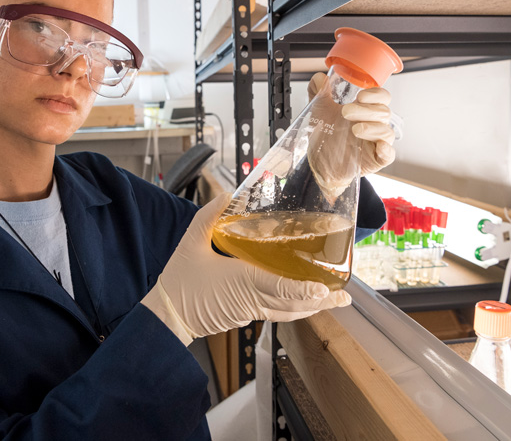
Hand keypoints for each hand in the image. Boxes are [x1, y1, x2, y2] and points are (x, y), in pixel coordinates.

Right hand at [141, 194, 351, 344]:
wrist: (167, 315)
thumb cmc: (179, 282)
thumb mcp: (190, 243)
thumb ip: (209, 216)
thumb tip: (227, 195)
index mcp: (239, 281)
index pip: (277, 287)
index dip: (302, 290)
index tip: (322, 289)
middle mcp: (250, 299)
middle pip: (292, 304)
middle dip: (320, 301)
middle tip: (344, 295)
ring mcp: (249, 310)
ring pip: (288, 312)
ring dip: (312, 308)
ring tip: (333, 300)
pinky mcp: (246, 316)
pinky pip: (277, 314)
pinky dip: (295, 309)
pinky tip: (305, 303)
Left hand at [308, 72, 395, 174]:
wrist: (319, 161)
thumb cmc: (327, 134)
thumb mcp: (320, 111)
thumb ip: (319, 93)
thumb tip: (319, 78)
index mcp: (365, 110)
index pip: (382, 97)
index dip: (375, 94)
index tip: (360, 96)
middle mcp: (374, 124)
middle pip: (383, 112)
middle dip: (366, 110)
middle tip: (345, 112)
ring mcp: (376, 142)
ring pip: (387, 131)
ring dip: (372, 128)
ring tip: (354, 129)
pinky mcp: (375, 159)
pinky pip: (388, 155)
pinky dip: (386, 150)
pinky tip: (379, 146)